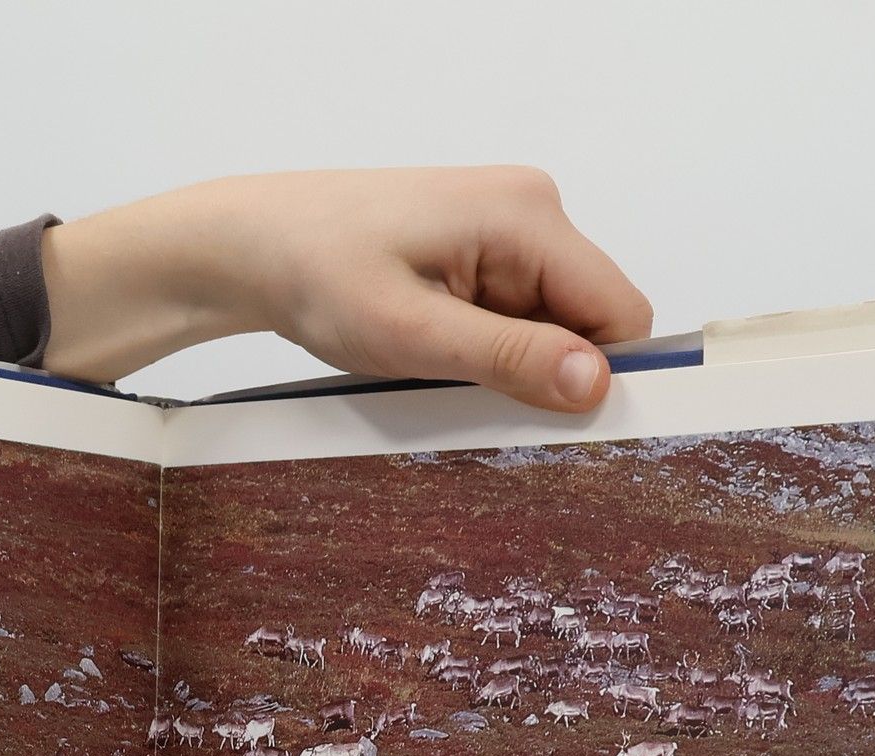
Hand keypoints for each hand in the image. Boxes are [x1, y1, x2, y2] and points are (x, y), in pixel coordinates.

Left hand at [41, 166, 652, 410]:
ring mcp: (506, 230)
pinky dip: (485, 353)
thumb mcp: (412, 334)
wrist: (252, 247)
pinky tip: (433, 359)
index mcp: (529, 215)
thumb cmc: (317, 274)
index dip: (600, 377)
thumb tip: (595, 383)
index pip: (622, 314)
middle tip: (472, 401)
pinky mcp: (480, 253)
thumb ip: (508, 357)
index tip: (551, 424)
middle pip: (589, 321)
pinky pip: (513, 318)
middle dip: (546, 373)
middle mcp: (531, 210)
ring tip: (437, 372)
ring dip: (508, 366)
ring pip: (550, 327)